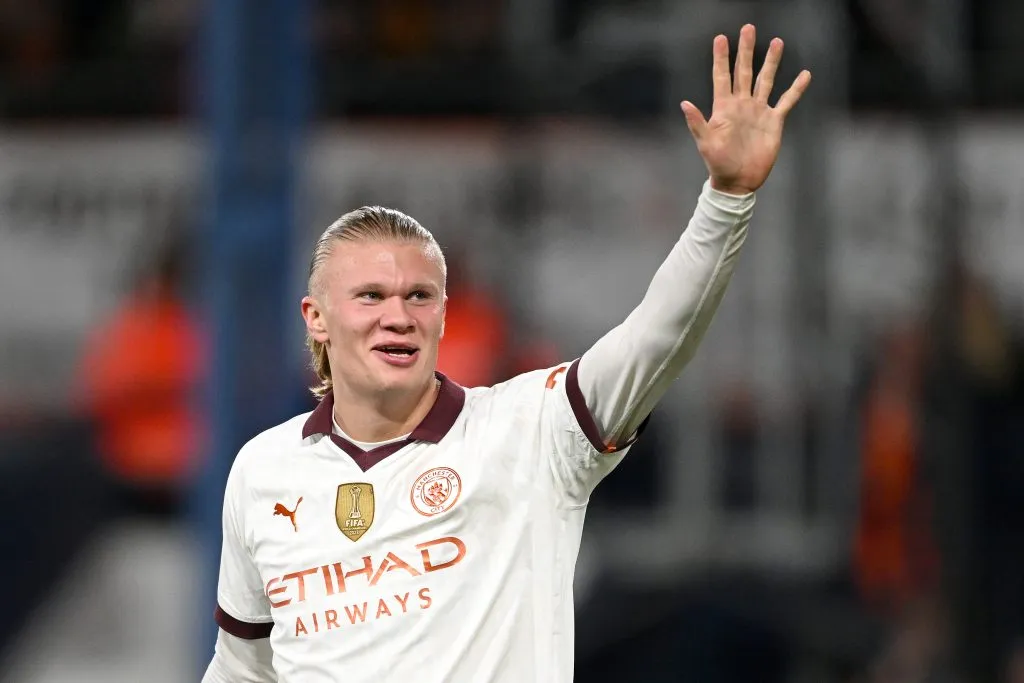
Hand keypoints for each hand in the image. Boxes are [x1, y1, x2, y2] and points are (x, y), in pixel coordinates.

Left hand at [681, 24, 811, 195]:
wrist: (738, 182)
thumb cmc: (718, 164)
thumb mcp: (705, 143)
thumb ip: (697, 123)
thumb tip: (684, 103)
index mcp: (724, 107)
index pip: (722, 76)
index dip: (721, 58)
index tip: (721, 38)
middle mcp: (742, 105)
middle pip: (745, 71)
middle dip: (747, 50)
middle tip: (748, 28)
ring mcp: (758, 112)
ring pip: (766, 80)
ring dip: (771, 62)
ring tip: (776, 42)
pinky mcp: (774, 122)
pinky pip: (786, 101)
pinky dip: (795, 89)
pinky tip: (804, 74)